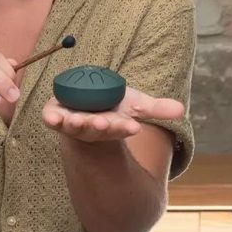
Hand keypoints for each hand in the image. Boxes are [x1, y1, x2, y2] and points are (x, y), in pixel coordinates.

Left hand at [42, 86, 184, 141]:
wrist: (87, 101)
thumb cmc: (113, 107)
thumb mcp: (135, 106)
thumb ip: (156, 109)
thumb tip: (180, 110)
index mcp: (111, 127)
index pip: (119, 129)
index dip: (123, 128)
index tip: (133, 127)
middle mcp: (91, 127)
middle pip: (96, 130)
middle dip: (100, 128)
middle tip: (104, 124)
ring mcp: (72, 121)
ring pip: (73, 126)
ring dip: (75, 124)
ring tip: (77, 121)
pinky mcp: (55, 114)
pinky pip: (51, 118)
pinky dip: (51, 119)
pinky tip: (51, 118)